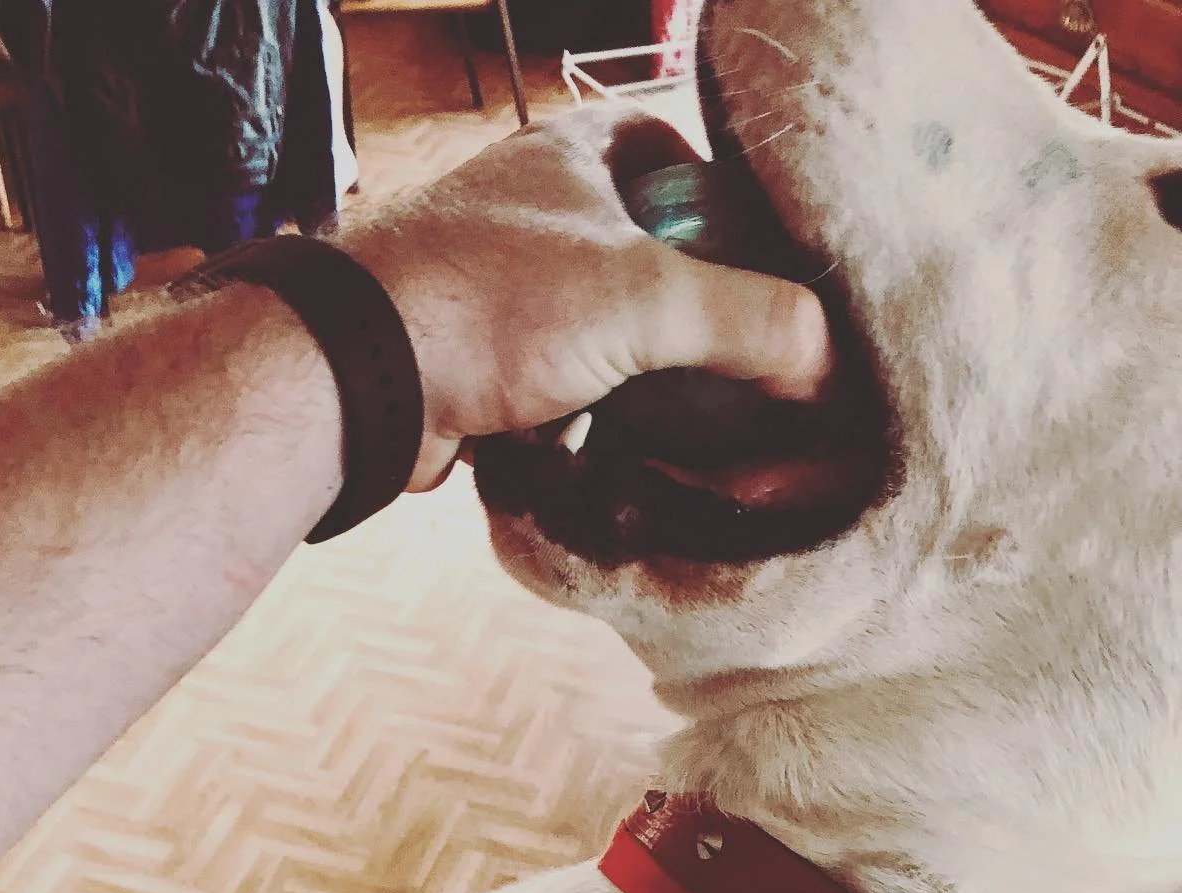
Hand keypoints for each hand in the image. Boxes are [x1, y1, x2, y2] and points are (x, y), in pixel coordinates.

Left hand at [342, 105, 834, 489]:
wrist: (361, 381)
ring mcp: (500, 289)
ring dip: (642, 374)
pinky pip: (559, 383)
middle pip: (646, 253)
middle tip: (740, 359)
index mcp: (574, 157)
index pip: (675, 150)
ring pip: (601, 328)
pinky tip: (622, 447)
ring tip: (693, 416)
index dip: (729, 198)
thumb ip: (753, 319)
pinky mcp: (477, 359)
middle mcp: (534, 214)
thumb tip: (826, 358)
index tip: (767, 259)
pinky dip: (591, 414)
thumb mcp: (646, 299)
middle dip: (690, 310)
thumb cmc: (491, 305)